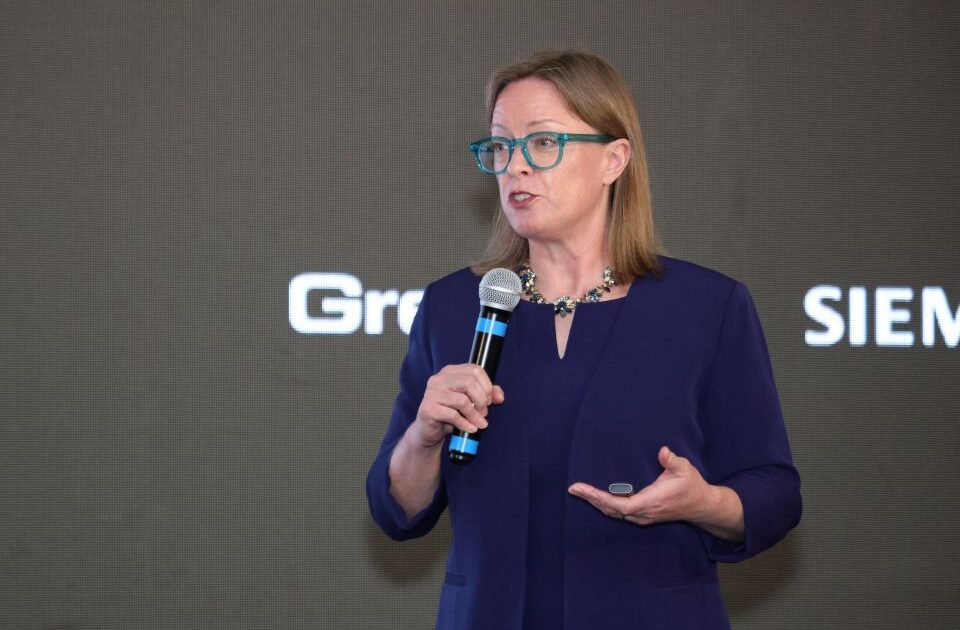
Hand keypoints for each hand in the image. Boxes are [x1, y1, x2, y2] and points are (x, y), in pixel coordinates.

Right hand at [408, 364, 504, 449]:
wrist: (429, 431)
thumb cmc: (450, 413)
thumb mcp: (470, 401)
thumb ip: (486, 395)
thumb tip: (500, 396)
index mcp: (450, 372)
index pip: (475, 369)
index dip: (487, 385)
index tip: (489, 400)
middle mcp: (439, 379)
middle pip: (469, 382)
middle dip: (482, 400)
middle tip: (484, 412)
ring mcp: (431, 393)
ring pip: (462, 400)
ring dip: (475, 414)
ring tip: (479, 422)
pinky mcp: (428, 409)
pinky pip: (453, 415)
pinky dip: (466, 424)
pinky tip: (471, 428)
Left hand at [568, 446, 720, 526]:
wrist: (702, 506)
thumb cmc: (691, 486)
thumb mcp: (685, 469)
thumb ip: (672, 460)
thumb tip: (662, 451)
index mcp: (651, 501)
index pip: (620, 504)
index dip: (600, 498)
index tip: (584, 489)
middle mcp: (644, 512)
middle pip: (611, 510)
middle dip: (592, 499)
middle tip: (574, 488)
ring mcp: (643, 516)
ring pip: (614, 513)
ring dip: (596, 503)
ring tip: (580, 492)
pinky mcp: (643, 515)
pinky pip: (619, 513)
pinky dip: (605, 505)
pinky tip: (596, 498)